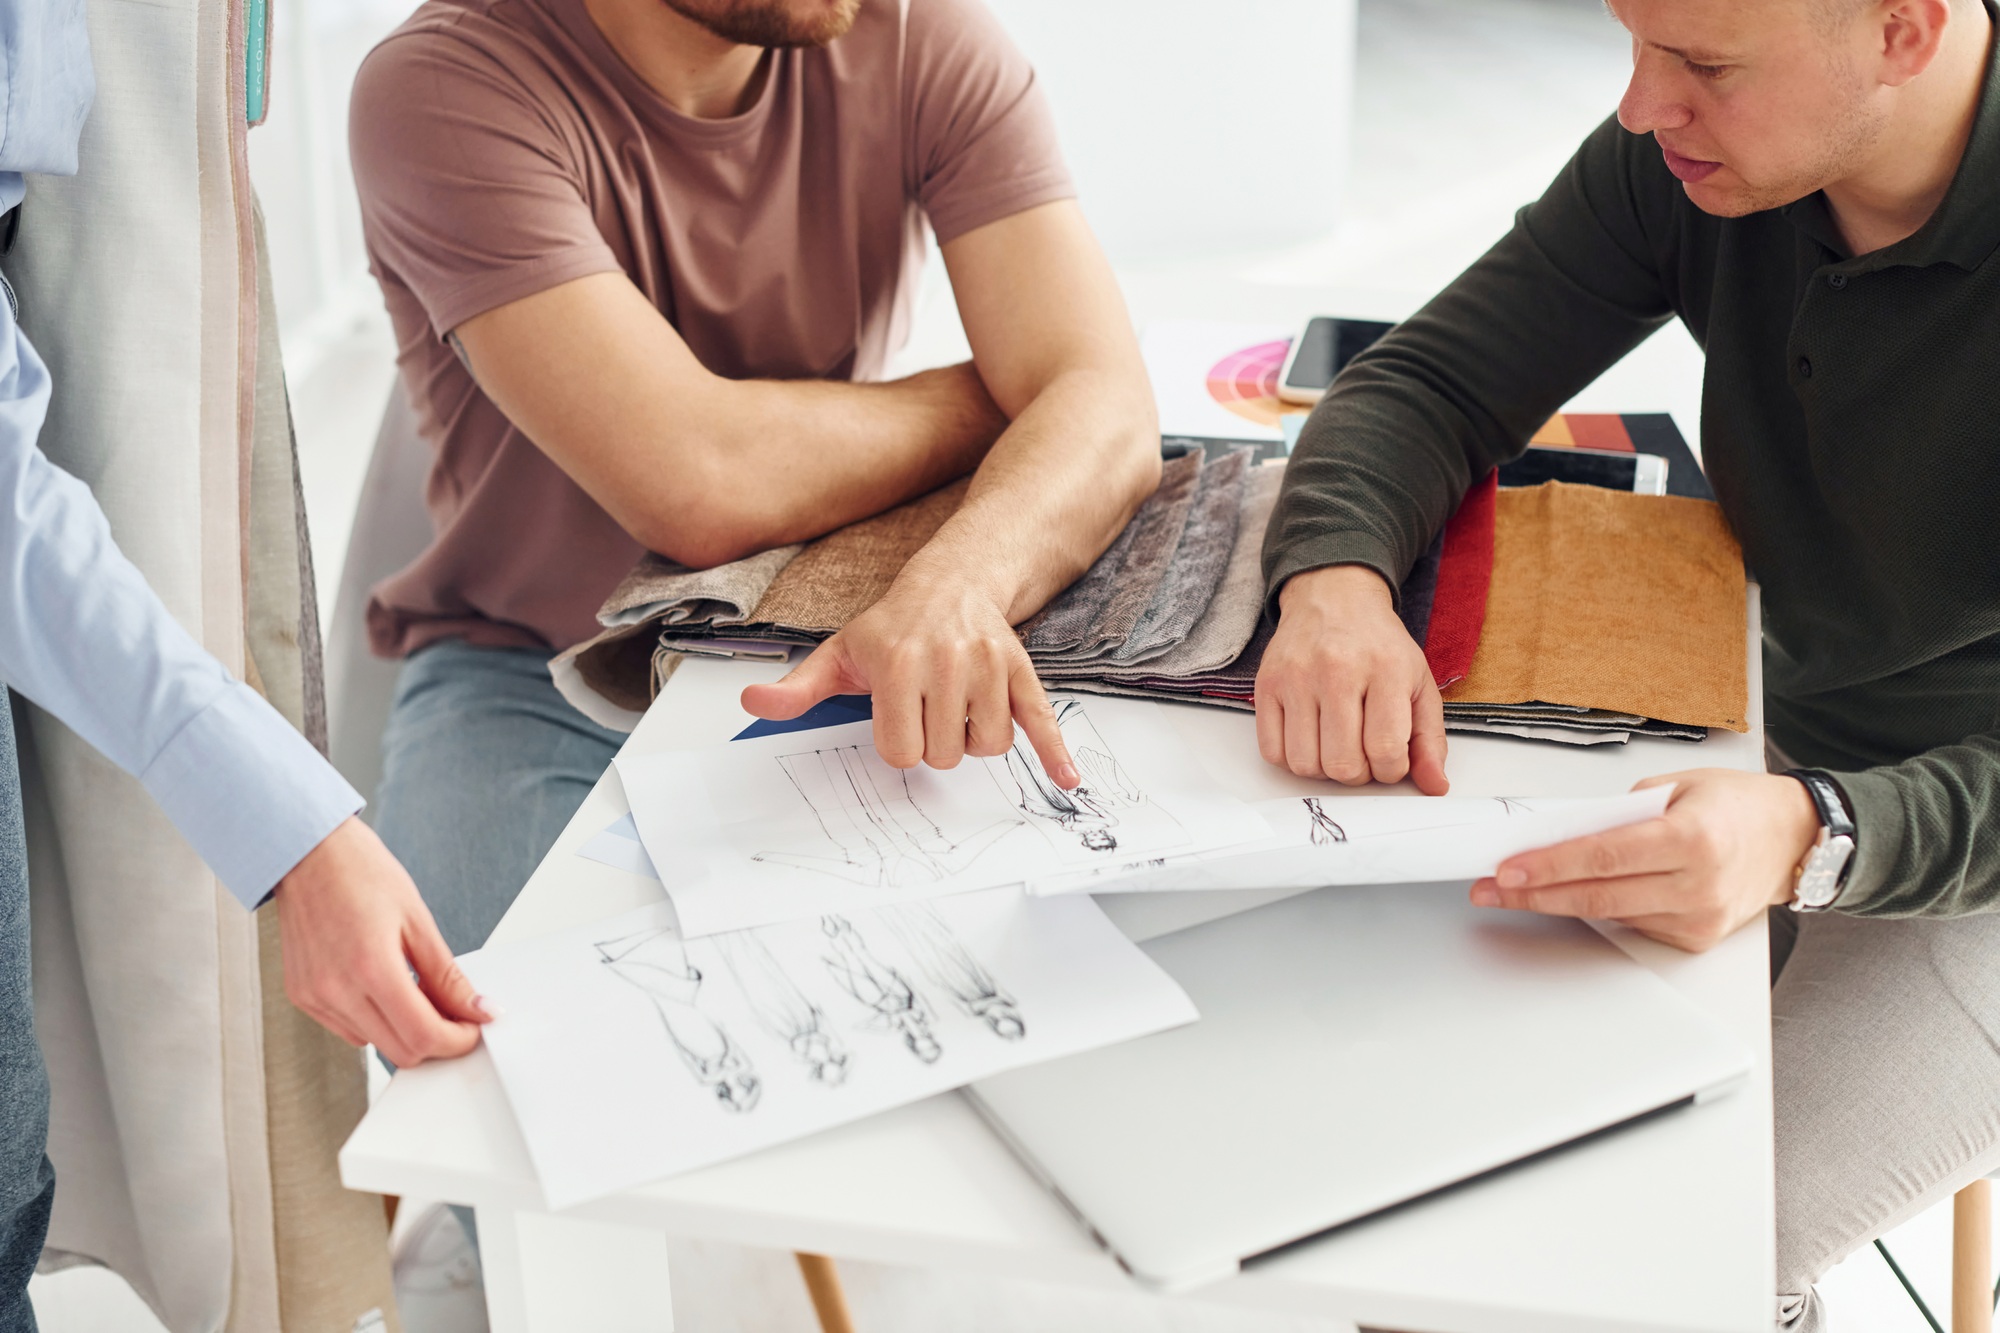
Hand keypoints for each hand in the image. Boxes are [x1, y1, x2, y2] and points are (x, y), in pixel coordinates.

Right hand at [273, 817, 491, 1066]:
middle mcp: (336, 990)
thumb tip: (478, 1010)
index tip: (473, 1028)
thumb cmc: (363, 874)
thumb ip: (448, 976)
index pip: (422, 1036)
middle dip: (435, 1041)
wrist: (309, 854)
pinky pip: (348, 1029)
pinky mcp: (301, 997)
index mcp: (371, 967)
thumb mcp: (419, 921)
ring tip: (416, 989)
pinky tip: (383, 987)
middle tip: (455, 1014)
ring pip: (375, 1044)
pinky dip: (375, 1021)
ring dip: (404, 1030)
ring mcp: (314, 997)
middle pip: (399, 1051)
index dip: (456, 1041)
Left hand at [741, 573, 1078, 786]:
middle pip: (945, 754)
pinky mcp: (1020, 671)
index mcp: (896, 664)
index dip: (899, 744)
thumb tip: (753, 704)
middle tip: (927, 708)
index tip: (897, 717)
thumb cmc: (891, 629)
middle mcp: (944, 662)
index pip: (902, 752)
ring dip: (973, 739)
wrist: (950, 583)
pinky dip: (1055, 751)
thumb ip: (798, 688)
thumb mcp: (839, 654)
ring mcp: (987, 666)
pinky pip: (1041, 719)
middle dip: (935, 742)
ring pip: (987, 746)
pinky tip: (1065, 779)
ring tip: (956, 706)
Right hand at [1255, 564, 1448, 792]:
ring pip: (1305, 763)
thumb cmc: (1378, 645)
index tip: (1390, 760)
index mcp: (1386, 669)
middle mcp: (1338, 670)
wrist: (1334, 598)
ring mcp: (1297, 677)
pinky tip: (1309, 739)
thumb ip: (1430, 738)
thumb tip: (1435, 786)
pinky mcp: (1267, 684)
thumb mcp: (1418, 683)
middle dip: (1358, 774)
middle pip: (1343, 764)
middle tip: (1362, 755)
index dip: (1390, 771)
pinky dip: (1292, 759)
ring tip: (1335, 746)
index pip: (1385, 749)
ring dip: (1324, 769)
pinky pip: (1272, 751)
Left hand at [1470, 769, 1822, 951]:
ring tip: (1514, 891)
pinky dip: (1598, 909)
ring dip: (1556, 904)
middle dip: (1533, 894)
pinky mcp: (1694, 937)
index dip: (1549, 866)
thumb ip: (1621, 810)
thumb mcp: (1679, 786)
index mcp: (1691, 839)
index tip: (1508, 869)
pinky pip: (1631, 923)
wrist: (1793, 839)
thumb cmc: (1738, 805)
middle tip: (1491, 889)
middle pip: (1596, 896)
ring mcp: (1697, 917)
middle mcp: (1696, 884)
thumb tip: (1564, 830)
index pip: (1603, 856)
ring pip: (1608, 914)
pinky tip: (1574, 895)